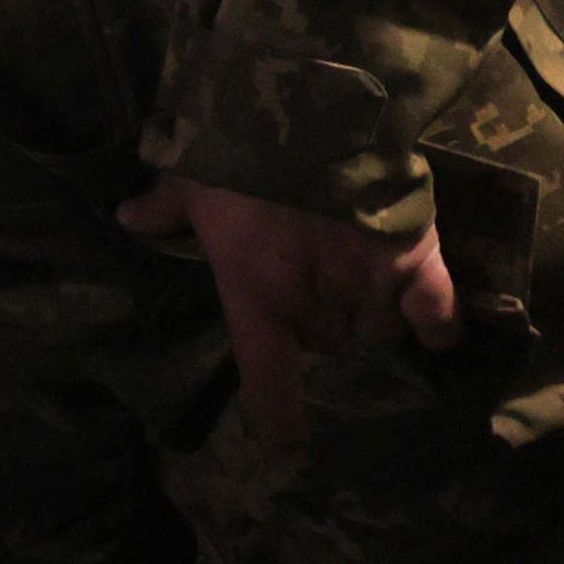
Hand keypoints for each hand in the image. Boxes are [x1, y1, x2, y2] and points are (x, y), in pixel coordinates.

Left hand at [115, 170, 456, 457]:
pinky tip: (433, 328)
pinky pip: (436, 313)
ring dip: (368, 314)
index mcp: (256, 294)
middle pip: (326, 341)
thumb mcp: (188, 179)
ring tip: (360, 280)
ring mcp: (368, 285)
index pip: (264, 374)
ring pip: (376, 329)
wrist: (311, 113)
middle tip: (311, 282)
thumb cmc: (237, 152)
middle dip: (320, 322)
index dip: (278, 415)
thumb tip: (127, 218)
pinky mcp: (416, 260)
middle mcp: (315, 303)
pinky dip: (435, 324)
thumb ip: (163, 208)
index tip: (287, 450)